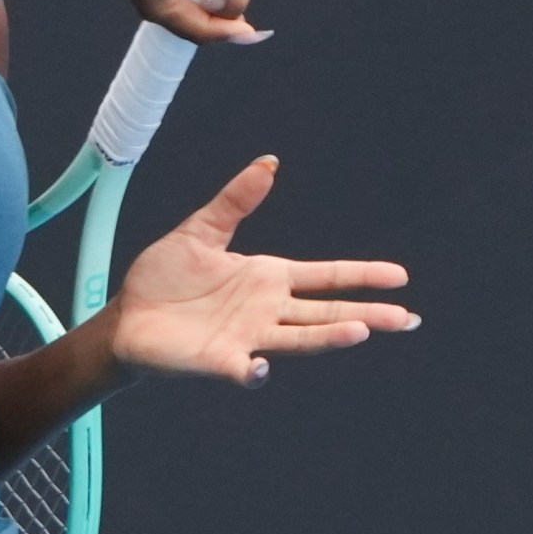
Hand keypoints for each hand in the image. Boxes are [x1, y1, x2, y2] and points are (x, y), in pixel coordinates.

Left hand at [107, 156, 415, 386]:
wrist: (126, 317)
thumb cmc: (163, 277)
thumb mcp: (200, 230)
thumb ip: (235, 201)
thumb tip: (269, 162)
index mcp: (268, 278)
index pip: (326, 276)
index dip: (361, 275)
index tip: (399, 277)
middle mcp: (267, 310)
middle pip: (327, 311)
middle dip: (367, 314)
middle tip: (406, 319)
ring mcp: (246, 337)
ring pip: (299, 339)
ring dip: (328, 336)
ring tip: (360, 332)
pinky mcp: (218, 359)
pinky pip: (241, 368)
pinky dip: (252, 371)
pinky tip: (261, 367)